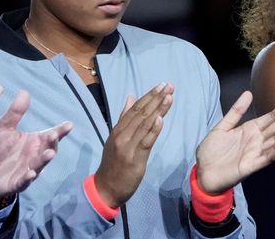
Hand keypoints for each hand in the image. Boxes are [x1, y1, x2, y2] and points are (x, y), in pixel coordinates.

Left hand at [0, 90, 72, 208]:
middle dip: (53, 143)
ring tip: (49, 154)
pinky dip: (28, 178)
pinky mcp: (17, 182)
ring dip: (45, 160)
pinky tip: (31, 174)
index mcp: (34, 142)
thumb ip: (15, 113)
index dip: (61, 131)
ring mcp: (28, 169)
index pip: (51, 135)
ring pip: (39, 164)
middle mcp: (35, 155)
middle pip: (49, 148)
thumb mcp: (4, 128)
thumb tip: (24, 92)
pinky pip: (24, 181)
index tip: (69, 124)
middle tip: (54, 135)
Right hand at [95, 83, 173, 207]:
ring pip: (144, 124)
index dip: (148, 96)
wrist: (106, 188)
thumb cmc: (113, 163)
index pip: (135, 109)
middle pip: (140, 113)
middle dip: (156, 98)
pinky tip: (161, 119)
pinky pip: (145, 141)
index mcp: (118, 129)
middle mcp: (122, 135)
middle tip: (168, 86)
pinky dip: (153, 129)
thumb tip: (131, 97)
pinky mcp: (135, 158)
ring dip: (158, 109)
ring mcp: (128, 146)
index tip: (161, 85)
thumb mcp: (115, 138)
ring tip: (169, 97)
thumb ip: (124, 118)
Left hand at [196, 90, 274, 193]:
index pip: (270, 116)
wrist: (202, 173)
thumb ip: (236, 111)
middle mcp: (257, 140)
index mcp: (250, 130)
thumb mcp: (222, 127)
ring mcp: (256, 152)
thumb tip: (248, 92)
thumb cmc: (212, 151)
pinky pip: (268, 156)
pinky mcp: (252, 165)